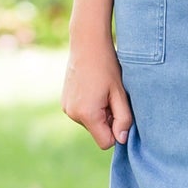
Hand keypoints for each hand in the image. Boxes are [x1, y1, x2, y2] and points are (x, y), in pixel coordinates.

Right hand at [61, 35, 133, 149]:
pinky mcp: (64, 102)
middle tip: (111, 96)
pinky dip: (90, 106)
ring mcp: (66, 108)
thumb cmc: (107, 67)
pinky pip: (82, 113)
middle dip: (107, 120)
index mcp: (87, 114)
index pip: (105, 142)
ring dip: (99, 112)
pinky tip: (93, 88)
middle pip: (98, 132)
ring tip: (102, 91)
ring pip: (90, 122)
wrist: (87, 44)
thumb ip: (124, 119)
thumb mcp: (120, 93)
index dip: (116, 131)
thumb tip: (121, 140)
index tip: (120, 113)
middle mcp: (73, 114)